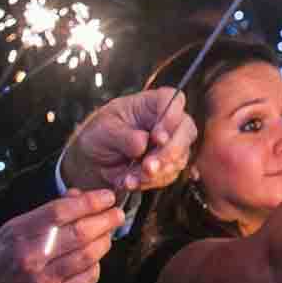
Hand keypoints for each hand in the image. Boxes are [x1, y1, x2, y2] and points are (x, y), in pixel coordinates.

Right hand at [0, 189, 125, 282]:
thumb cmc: (5, 262)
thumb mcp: (13, 232)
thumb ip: (45, 213)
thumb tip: (79, 195)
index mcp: (18, 234)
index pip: (60, 211)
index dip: (89, 201)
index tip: (106, 197)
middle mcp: (30, 257)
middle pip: (80, 232)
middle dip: (105, 220)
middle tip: (117, 214)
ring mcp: (43, 281)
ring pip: (88, 255)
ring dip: (104, 241)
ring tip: (107, 234)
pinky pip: (88, 277)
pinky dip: (96, 264)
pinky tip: (94, 258)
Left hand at [59, 88, 196, 193]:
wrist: (95, 160)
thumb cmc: (100, 134)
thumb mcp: (104, 129)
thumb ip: (124, 135)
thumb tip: (143, 143)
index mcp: (151, 104)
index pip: (173, 100)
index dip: (171, 116)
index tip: (157, 136)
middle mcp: (166, 122)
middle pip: (186, 130)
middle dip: (169, 151)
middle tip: (149, 165)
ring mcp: (171, 145)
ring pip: (180, 157)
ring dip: (157, 172)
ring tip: (132, 178)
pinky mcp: (168, 165)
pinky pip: (168, 176)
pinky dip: (149, 182)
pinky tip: (131, 182)